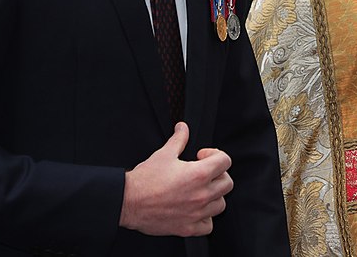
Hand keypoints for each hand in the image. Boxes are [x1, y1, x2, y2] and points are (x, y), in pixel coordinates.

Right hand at [119, 122, 233, 236]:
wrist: (128, 201)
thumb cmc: (145, 179)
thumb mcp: (164, 154)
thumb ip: (179, 139)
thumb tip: (183, 128)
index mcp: (198, 174)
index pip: (225, 161)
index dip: (215, 154)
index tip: (202, 156)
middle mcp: (201, 195)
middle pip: (227, 183)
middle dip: (218, 174)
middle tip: (204, 172)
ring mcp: (196, 213)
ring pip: (220, 204)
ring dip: (214, 196)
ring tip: (200, 190)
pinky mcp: (188, 228)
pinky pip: (208, 225)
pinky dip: (205, 218)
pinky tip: (196, 209)